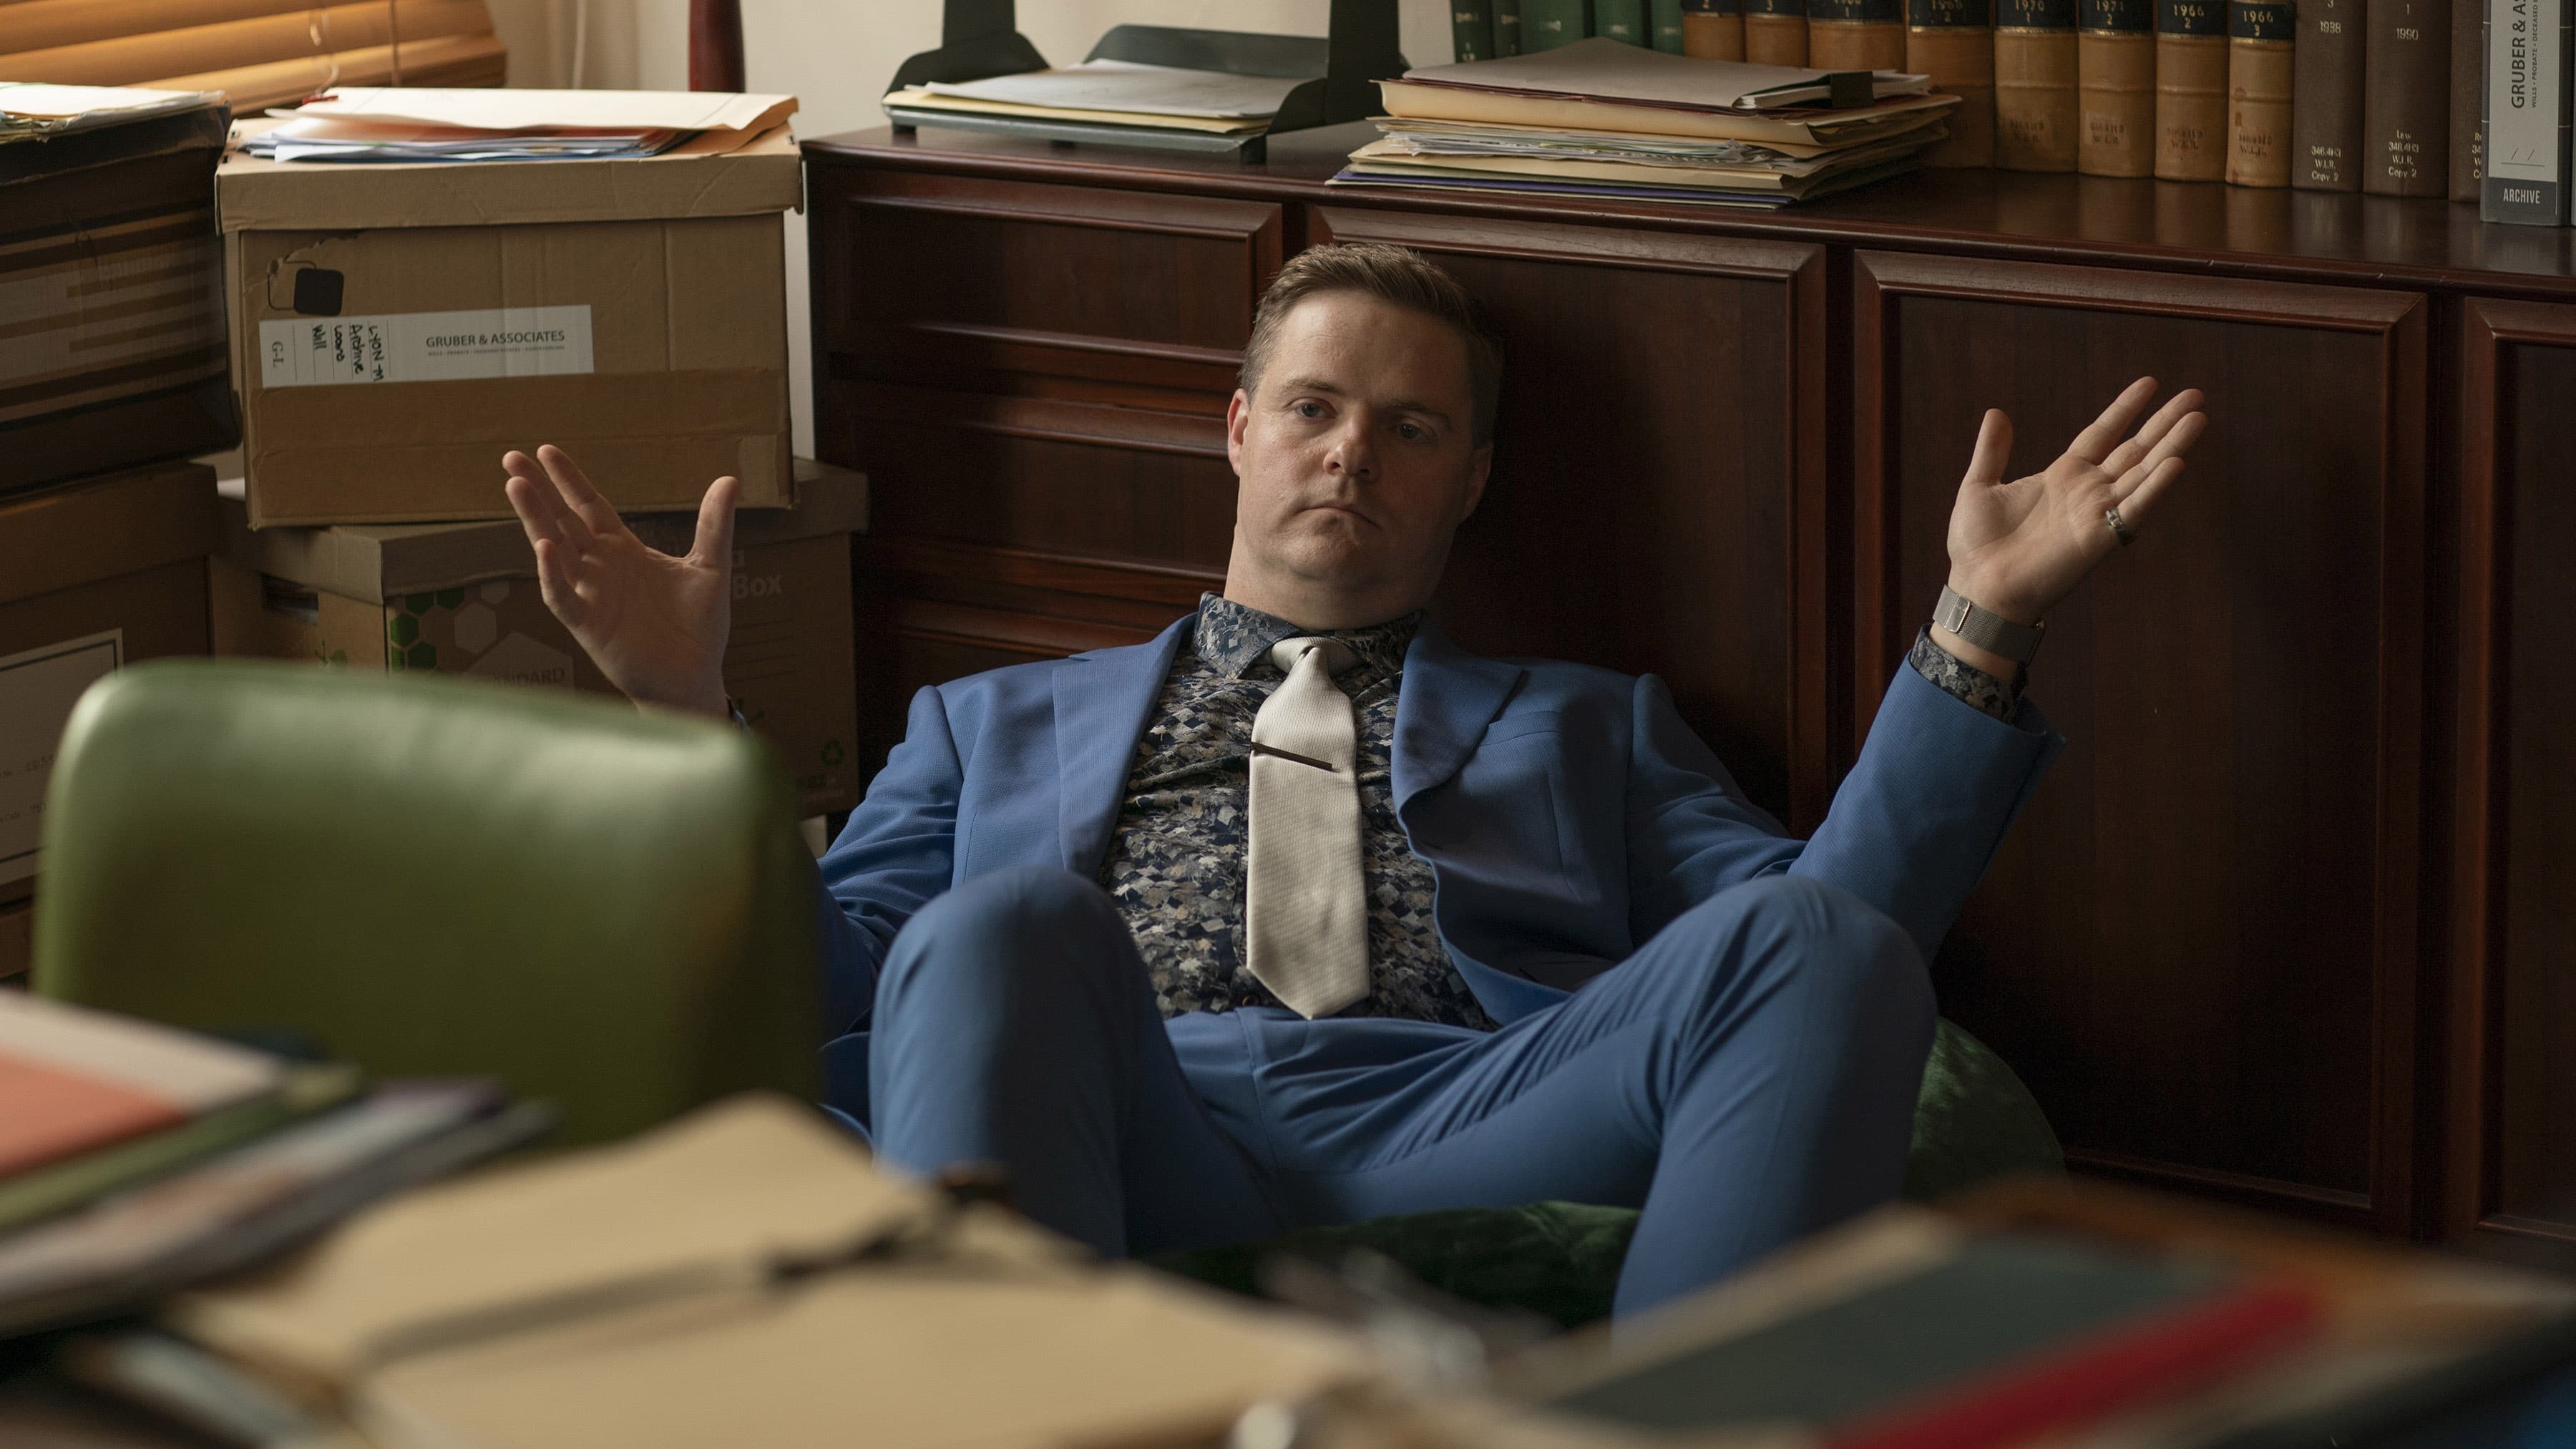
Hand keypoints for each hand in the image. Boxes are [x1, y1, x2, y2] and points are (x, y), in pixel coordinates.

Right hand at [502, 445, 737, 720]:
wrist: (695, 677)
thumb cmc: (699, 627)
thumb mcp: (710, 567)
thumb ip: (714, 525)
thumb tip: (729, 479)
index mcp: (624, 550)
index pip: (589, 506)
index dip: (569, 479)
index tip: (546, 450)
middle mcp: (600, 568)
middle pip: (563, 521)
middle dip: (538, 491)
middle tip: (511, 460)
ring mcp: (590, 595)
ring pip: (554, 551)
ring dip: (535, 521)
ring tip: (517, 487)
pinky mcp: (588, 626)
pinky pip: (562, 597)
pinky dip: (551, 575)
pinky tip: (543, 549)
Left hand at [1935, 378, 2206, 673]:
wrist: (1977, 587)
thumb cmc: (1975, 546)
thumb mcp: (1979, 486)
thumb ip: (1992, 450)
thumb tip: (1995, 413)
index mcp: (2062, 476)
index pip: (2102, 433)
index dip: (2125, 409)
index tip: (2150, 383)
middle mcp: (2086, 491)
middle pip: (2135, 449)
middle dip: (2164, 423)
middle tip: (2195, 396)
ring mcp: (2095, 513)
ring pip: (2143, 472)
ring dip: (2171, 446)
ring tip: (2198, 418)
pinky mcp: (2097, 538)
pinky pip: (2132, 509)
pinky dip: (2154, 487)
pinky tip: (2175, 463)